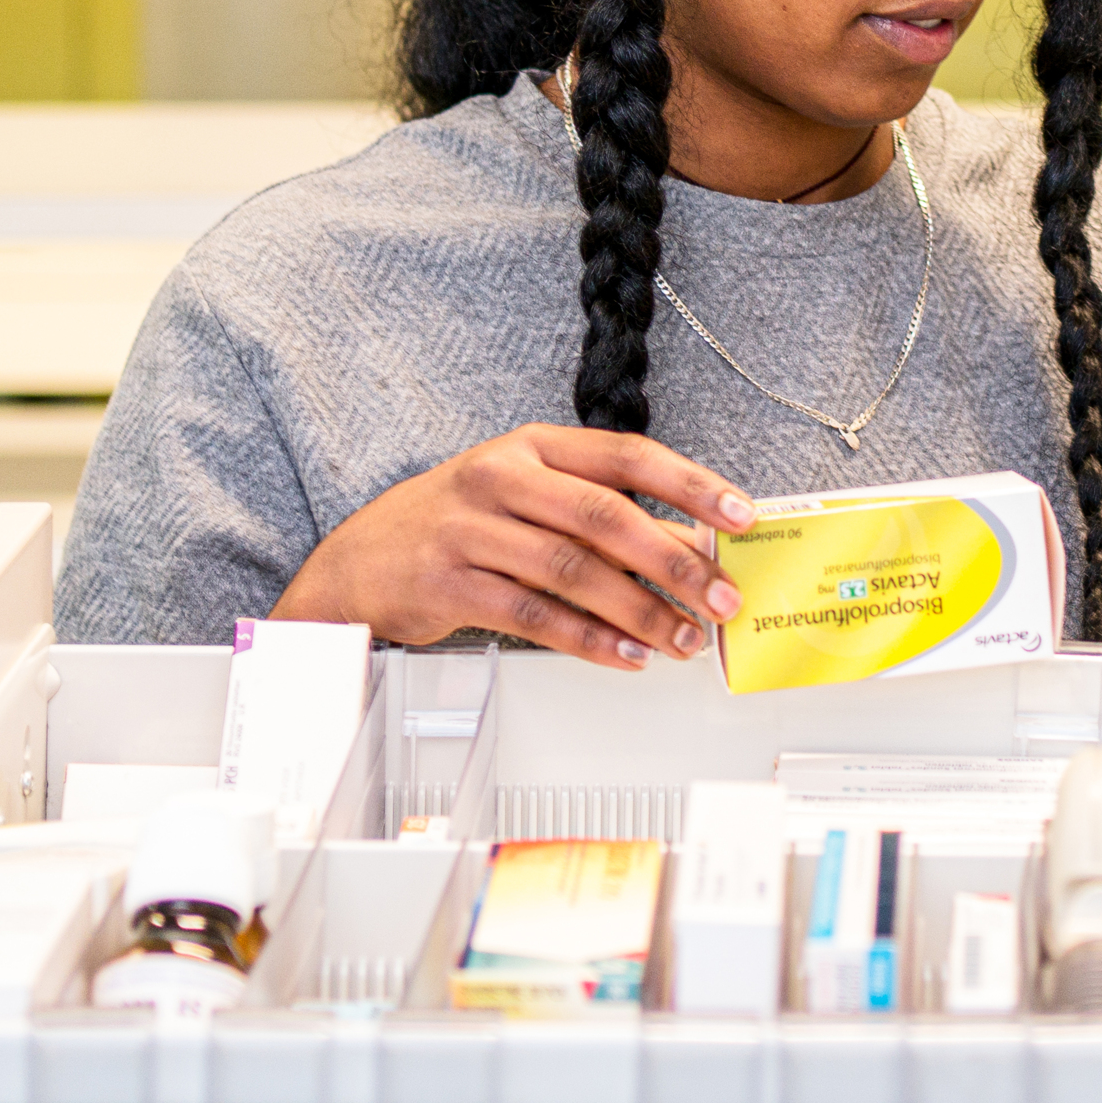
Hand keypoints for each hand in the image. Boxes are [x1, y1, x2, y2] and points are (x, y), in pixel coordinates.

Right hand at [270, 428, 757, 669]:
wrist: (359, 562)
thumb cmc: (458, 524)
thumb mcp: (527, 499)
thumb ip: (601, 517)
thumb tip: (692, 550)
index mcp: (533, 447)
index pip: (627, 456)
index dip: (691, 484)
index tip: (742, 515)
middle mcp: (502, 478)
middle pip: (606, 517)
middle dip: (676, 561)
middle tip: (721, 597)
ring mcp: (471, 530)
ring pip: (574, 571)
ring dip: (639, 611)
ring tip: (681, 638)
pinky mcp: (449, 583)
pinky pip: (534, 615)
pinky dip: (588, 640)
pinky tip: (624, 655)